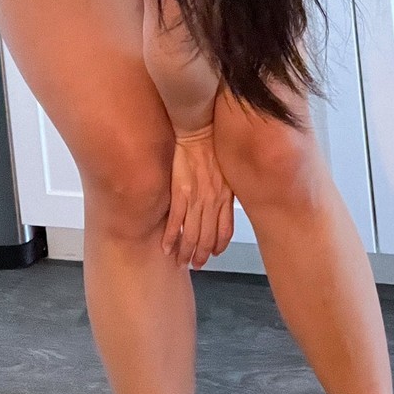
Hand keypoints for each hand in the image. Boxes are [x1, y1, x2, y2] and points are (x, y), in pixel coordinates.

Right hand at [162, 124, 234, 268]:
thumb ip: (224, 188)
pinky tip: (165, 247)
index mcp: (225, 196)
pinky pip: (175, 221)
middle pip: (207, 238)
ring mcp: (195, 198)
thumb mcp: (227, 169)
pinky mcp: (179, 192)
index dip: (218, 246)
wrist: (199, 128)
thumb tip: (221, 200)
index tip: (213, 254)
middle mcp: (212, 201)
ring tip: (180, 261)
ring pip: (191, 234)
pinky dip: (170, 237)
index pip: (224, 231)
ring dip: (185, 251)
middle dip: (201, 255)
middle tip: (195, 265)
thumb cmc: (212, 143)